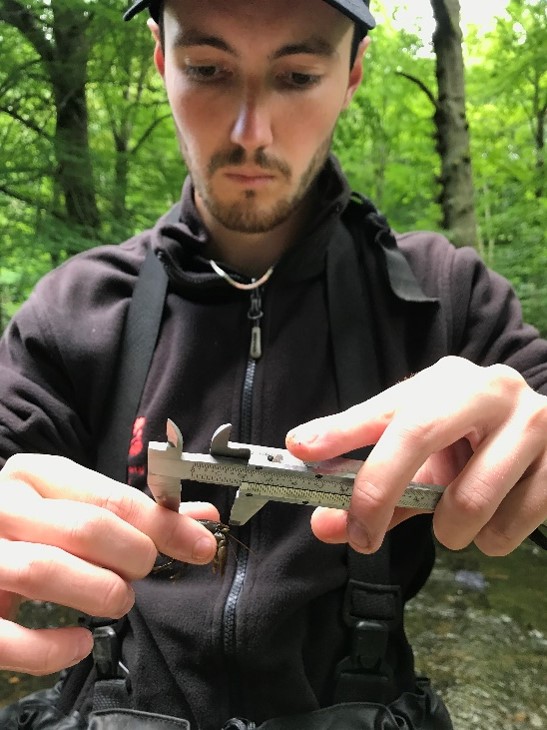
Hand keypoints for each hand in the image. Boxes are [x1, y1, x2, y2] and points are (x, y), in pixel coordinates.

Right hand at [0, 455, 218, 674]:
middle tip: (143, 571)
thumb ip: (135, 514)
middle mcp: (1, 508)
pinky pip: (7, 636)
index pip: (109, 495)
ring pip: (45, 570)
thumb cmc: (33, 528)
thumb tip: (203, 520)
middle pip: (83, 528)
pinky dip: (50, 648)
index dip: (162, 523)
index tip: (200, 545)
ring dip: (99, 591)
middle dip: (132, 555)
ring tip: (120, 600)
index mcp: (34, 475)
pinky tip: (79, 642)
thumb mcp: (76, 506)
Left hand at [287, 356, 546, 555]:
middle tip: (362, 535)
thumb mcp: (427, 454)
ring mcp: (532, 422)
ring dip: (449, 530)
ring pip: (468, 499)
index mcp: (446, 380)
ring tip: (454, 522)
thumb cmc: (475, 443)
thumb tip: (326, 524)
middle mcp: (488, 389)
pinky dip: (490, 539)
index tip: (301, 449)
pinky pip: (509, 525)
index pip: (384, 407)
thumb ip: (378, 485)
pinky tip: (494, 520)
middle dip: (379, 492)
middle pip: (418, 434)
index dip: (340, 430)